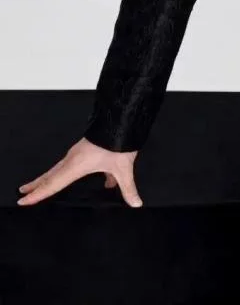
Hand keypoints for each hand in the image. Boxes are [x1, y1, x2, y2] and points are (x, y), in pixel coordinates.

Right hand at [17, 137, 142, 206]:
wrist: (121, 119)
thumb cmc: (118, 141)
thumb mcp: (123, 167)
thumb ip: (127, 187)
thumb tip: (135, 203)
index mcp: (76, 166)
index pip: (53, 184)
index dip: (38, 194)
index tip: (23, 200)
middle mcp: (73, 158)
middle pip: (50, 175)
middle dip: (37, 185)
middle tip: (23, 192)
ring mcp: (78, 152)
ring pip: (59, 169)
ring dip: (50, 178)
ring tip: (41, 185)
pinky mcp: (85, 148)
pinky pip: (71, 163)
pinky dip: (68, 172)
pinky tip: (84, 179)